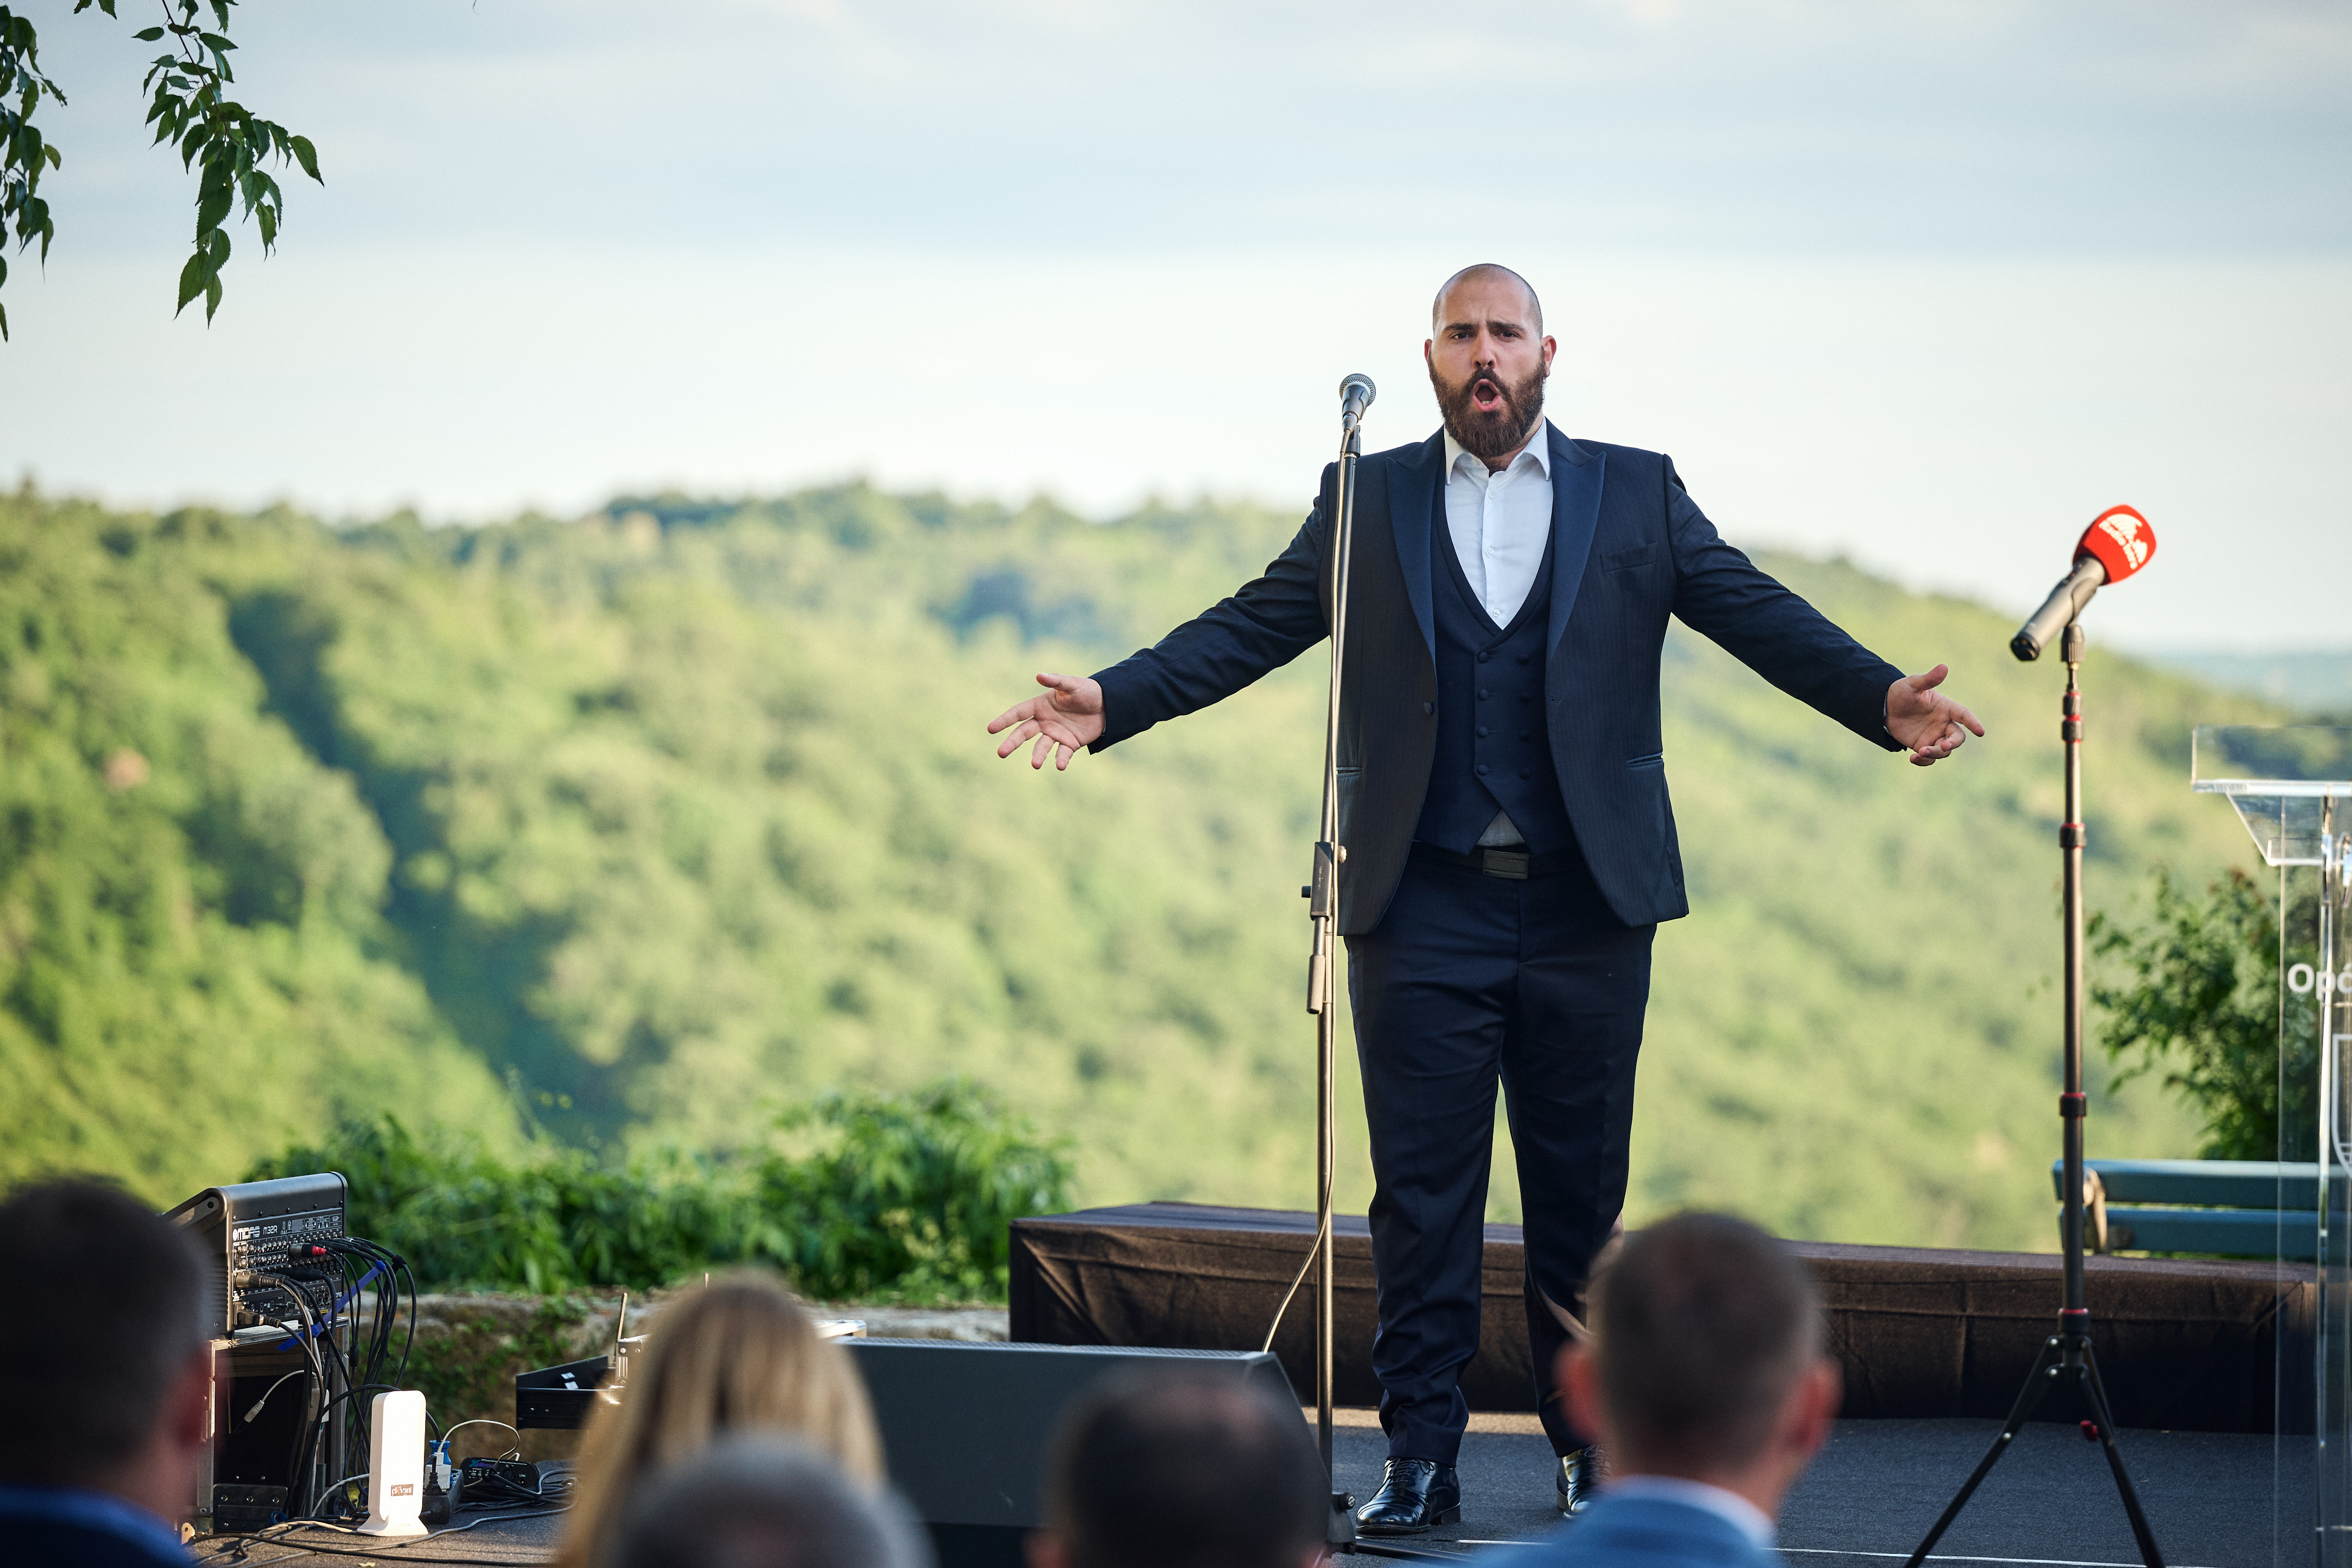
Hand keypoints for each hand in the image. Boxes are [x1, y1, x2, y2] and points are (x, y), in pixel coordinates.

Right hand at [987, 672, 1105, 770]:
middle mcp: (1045, 721)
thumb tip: (1039, 676)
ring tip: (1035, 765)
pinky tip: (1060, 766)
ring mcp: (1056, 734)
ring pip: (1041, 746)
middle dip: (1012, 742)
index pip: (1018, 713)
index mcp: (1040, 705)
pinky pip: (1062, 753)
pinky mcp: (1069, 744)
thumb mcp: (1072, 684)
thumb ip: (1056, 681)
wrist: (1107, 705)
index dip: (1004, 720)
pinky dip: (1060, 760)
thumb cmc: (1087, 691)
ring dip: (1038, 755)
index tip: (990, 729)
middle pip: (1024, 733)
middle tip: (1001, 753)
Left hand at [1886, 665, 1984, 766]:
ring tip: (1920, 752)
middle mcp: (1943, 723)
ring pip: (1944, 750)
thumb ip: (1928, 679)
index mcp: (1945, 708)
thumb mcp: (1913, 685)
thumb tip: (1944, 667)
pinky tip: (1913, 759)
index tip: (1980, 732)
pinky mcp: (1922, 746)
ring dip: (1935, 753)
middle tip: (1943, 746)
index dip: (1973, 722)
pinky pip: (1929, 758)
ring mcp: (1934, 736)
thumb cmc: (1902, 693)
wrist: (1884, 707)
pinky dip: (1924, 761)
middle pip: (1957, 737)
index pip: (1963, 715)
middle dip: (1953, 743)